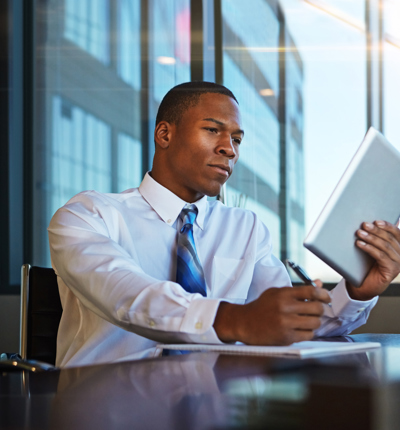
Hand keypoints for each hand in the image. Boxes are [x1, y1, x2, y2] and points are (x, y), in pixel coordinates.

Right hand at [213, 283, 330, 344]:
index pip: (311, 291)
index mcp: (283, 294)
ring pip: (315, 323)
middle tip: (316, 310)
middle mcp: (284, 308)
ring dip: (314, 322)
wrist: (245, 323)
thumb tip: (319, 284)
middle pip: (317, 308)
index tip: (326, 298)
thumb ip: (298, 290)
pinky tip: (300, 329)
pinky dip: (308, 332)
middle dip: (320, 309)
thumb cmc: (262, 307)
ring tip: (307, 320)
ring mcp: (285, 323)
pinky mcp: (286, 337)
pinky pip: (308, 335)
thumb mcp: (277, 293)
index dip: (323, 294)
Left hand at [346, 220, 399, 300]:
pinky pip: (381, 256)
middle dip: (376, 230)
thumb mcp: (370, 249)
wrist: (361, 286)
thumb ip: (374, 238)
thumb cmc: (365, 266)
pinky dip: (370, 248)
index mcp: (398, 247)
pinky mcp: (392, 270)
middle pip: (389, 238)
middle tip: (364, 225)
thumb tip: (366, 223)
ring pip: (385, 246)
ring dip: (371, 238)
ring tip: (359, 233)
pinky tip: (360, 244)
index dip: (387, 226)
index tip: (376, 221)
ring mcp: (398, 263)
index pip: (396, 233)